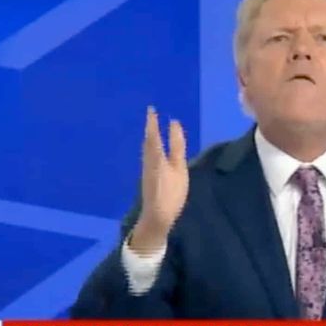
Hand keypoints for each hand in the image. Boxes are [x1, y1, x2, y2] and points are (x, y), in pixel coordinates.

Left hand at [130, 106, 188, 255]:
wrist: (157, 216)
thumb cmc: (172, 193)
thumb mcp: (180, 169)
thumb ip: (177, 146)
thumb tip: (174, 124)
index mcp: (156, 156)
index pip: (153, 134)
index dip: (152, 122)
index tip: (151, 109)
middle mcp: (148, 160)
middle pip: (147, 140)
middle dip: (150, 128)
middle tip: (151, 115)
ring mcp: (146, 169)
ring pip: (146, 148)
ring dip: (149, 136)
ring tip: (152, 128)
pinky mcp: (147, 176)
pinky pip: (148, 154)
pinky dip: (150, 146)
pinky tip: (153, 149)